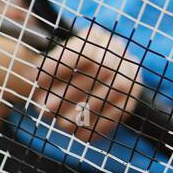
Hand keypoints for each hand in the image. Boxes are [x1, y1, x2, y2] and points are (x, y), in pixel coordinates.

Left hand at [36, 25, 143, 141]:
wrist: (96, 73)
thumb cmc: (66, 70)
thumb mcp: (55, 64)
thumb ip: (47, 74)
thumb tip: (39, 99)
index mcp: (96, 37)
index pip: (81, 49)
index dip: (60, 65)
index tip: (38, 80)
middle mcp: (117, 51)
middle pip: (100, 71)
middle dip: (71, 94)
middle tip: (48, 109)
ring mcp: (130, 73)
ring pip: (113, 92)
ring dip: (86, 113)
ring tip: (63, 125)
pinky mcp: (134, 95)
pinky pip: (121, 111)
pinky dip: (101, 125)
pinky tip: (82, 135)